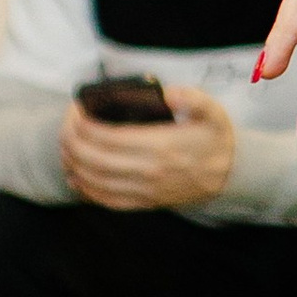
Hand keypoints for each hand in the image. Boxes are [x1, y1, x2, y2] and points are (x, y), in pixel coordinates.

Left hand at [60, 88, 238, 212]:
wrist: (231, 174)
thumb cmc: (215, 138)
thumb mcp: (212, 111)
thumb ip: (191, 98)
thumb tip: (167, 94)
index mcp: (161, 145)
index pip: (107, 136)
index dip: (83, 123)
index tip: (76, 110)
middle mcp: (150, 170)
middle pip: (94, 158)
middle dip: (71, 141)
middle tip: (66, 127)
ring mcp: (147, 189)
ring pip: (96, 181)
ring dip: (74, 164)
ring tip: (66, 148)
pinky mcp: (146, 202)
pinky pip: (108, 200)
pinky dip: (86, 190)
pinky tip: (76, 177)